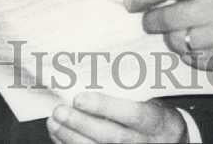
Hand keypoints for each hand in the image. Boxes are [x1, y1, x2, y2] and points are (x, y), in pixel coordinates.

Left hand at [47, 93, 185, 143]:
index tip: (80, 98)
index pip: (133, 115)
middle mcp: (146, 143)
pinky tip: (60, 136)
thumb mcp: (155, 103)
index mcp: (158, 122)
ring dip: (71, 137)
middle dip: (82, 124)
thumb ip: (132, 95)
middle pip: (111, 137)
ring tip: (54, 122)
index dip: (105, 107)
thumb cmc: (158, 118)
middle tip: (60, 110)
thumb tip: (95, 75)